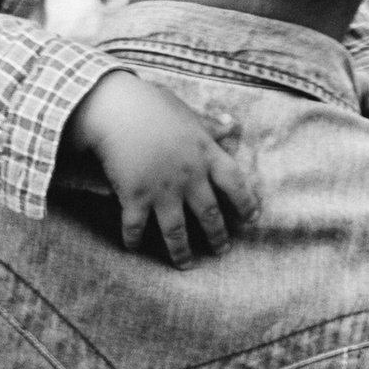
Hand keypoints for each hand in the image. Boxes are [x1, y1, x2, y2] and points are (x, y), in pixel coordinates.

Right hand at [63, 69, 260, 264]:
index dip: (246, 203)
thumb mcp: (186, 112)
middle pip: (210, 214)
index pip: (235, 183)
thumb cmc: (151, 104)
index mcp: (205, 153)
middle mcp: (189, 176)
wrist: (116, 108)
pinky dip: (134, 240)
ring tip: (186, 265)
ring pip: (177, 231)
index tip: (253, 219)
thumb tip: (233, 125)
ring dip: (182, 251)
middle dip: (217, 236)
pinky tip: (133, 247)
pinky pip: (136, 227)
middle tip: (222, 250)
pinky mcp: (136, 198)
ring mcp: (163, 190)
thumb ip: (209, 124)